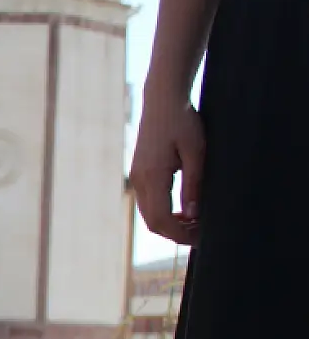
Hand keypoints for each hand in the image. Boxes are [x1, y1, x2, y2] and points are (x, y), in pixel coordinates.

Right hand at [131, 95, 204, 244]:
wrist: (162, 100)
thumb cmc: (182, 121)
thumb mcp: (197, 152)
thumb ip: (194, 184)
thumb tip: (193, 214)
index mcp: (153, 177)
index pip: (162, 220)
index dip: (181, 235)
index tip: (201, 238)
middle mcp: (139, 181)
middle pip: (153, 223)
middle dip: (176, 233)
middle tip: (201, 233)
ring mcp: (136, 178)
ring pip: (149, 215)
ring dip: (170, 224)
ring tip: (195, 221)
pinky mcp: (139, 174)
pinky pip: (148, 203)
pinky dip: (164, 212)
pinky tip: (182, 209)